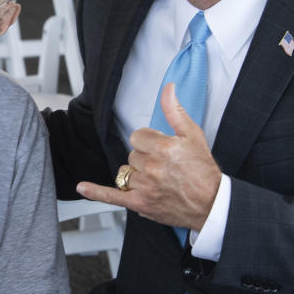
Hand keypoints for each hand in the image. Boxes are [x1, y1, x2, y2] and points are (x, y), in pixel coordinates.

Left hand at [76, 83, 220, 229]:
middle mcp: (152, 168)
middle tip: (164, 167)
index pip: (138, 137)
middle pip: (132, 155)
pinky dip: (96, 192)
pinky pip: (112, 196)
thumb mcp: (193, 135)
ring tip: (156, 180)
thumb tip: (168, 88)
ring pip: (125, 172)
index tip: (160, 148)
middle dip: (145, 158)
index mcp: (163, 149)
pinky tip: (82, 187)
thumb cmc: (204, 171)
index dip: (149, 141)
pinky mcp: (140, 204)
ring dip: (136, 175)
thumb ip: (175, 111)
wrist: (212, 204)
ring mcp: (144, 188)